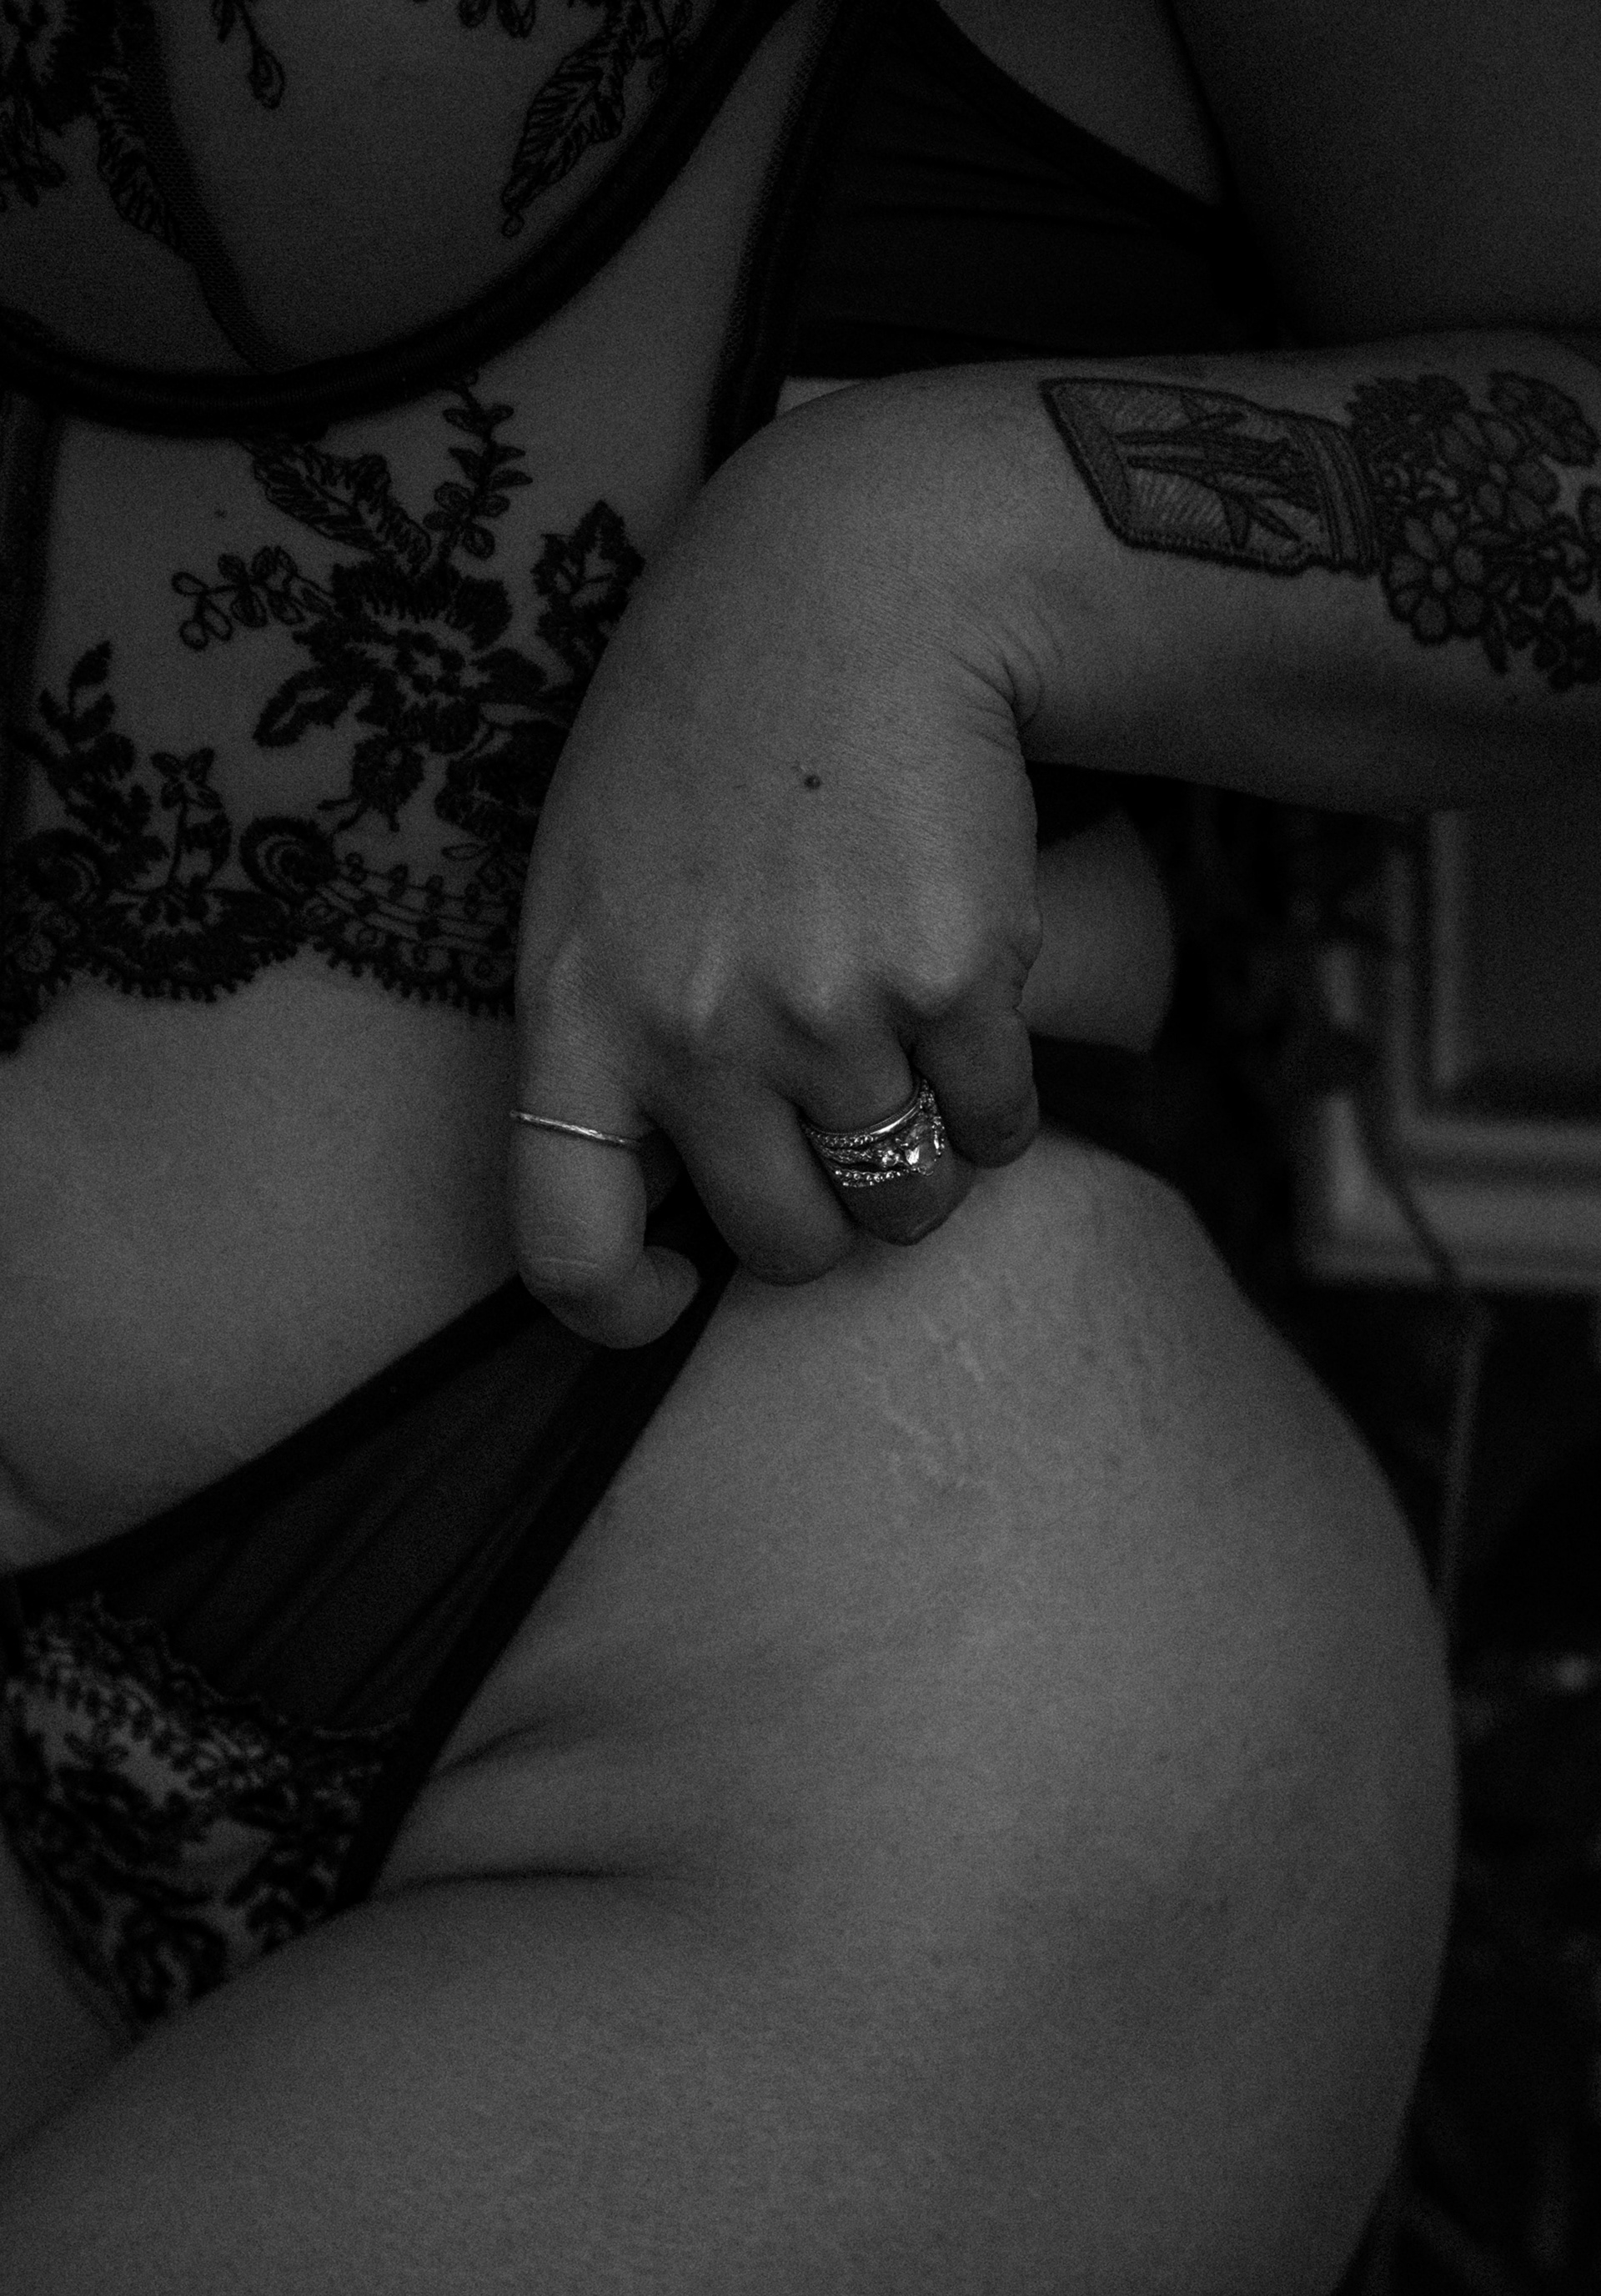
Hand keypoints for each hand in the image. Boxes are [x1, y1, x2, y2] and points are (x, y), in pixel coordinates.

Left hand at [507, 387, 1111, 1343]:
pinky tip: (972, 990)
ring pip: (906, 1201)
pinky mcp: (955, 981)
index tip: (672, 1289)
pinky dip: (1001, 1093)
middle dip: (829, 1208)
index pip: (564, 1244)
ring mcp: (826, 1013)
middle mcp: (693, 1033)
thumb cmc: (713, 735)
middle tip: (841, 1114)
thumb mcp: (592, 878)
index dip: (619, 1308)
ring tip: (908, 1034)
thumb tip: (666, 1201)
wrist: (857, 587)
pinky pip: (999, 1128)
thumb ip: (608, 1038)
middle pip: (787, 1245)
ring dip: (924, 1152)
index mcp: (577, 1009)